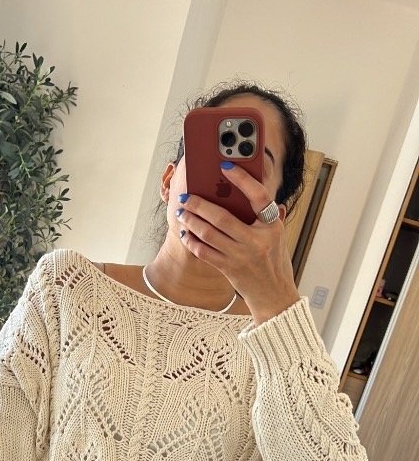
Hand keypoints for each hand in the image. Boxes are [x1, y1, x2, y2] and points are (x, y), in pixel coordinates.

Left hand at [177, 163, 299, 324]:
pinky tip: (185, 233)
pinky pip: (204, 252)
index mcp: (273, 227)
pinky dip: (192, 241)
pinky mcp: (229, 269)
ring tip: (182, 212)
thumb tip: (259, 190)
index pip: (259, 196)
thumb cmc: (275, 262)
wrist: (274, 295)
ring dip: (191, 221)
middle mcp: (257, 241)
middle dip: (200, 204)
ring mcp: (241, 256)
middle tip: (186, 196)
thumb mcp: (279, 236)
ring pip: (209, 234)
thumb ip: (270, 214)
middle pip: (222, 217)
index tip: (226, 165)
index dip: (242, 179)